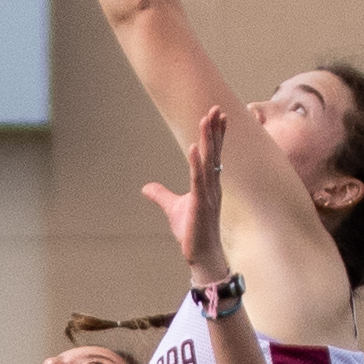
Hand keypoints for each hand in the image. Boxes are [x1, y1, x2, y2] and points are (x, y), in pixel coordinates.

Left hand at [143, 106, 229, 281]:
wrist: (201, 255)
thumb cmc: (192, 232)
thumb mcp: (173, 208)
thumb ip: (161, 195)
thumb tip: (146, 187)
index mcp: (208, 183)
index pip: (213, 153)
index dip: (215, 134)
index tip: (218, 115)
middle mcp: (212, 185)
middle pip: (213, 152)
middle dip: (215, 130)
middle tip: (217, 108)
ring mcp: (208, 194)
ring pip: (207, 161)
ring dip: (207, 140)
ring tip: (206, 120)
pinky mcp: (201, 204)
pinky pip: (198, 180)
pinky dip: (195, 163)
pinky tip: (193, 148)